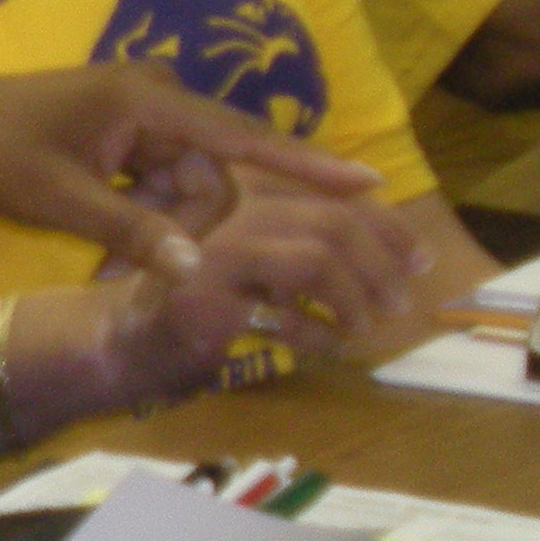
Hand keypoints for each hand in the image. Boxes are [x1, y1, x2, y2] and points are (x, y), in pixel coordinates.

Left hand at [0, 64, 383, 280]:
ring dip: (160, 229)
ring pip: (190, 185)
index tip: (369, 181)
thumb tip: (196, 271)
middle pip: (212, 175)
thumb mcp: (60, 201)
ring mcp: (146, 111)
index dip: (306, 162)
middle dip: (183, 229)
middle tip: (116, 273)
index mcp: (147, 98)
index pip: (241, 136)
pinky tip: (105, 246)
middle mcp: (157, 94)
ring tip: (100, 265)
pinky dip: (146, 216)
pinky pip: (166, 180)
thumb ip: (130, 233)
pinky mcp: (133, 131)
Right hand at [93, 168, 439, 399]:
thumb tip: (397, 250)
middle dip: (382, 262)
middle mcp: (231, 208)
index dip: (387, 223)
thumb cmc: (196, 303)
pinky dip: (315, 331)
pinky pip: (286, 306)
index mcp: (246, 193)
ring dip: (355, 297)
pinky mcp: (207, 288)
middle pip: (334, 221)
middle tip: (402, 301)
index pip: (332, 196)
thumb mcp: (259, 268)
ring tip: (363, 328)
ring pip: (318, 255)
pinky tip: (317, 348)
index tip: (420, 256)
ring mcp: (217, 244)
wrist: (119, 339)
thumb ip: (305, 247)